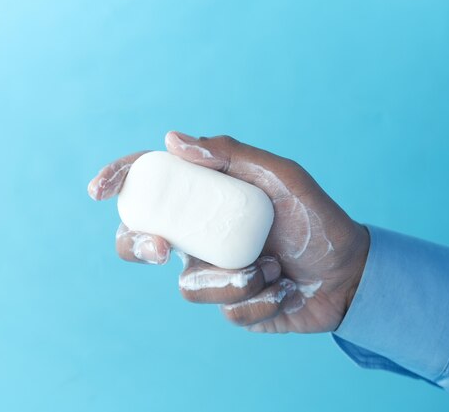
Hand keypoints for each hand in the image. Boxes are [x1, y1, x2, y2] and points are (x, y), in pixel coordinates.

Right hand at [88, 132, 368, 332]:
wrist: (348, 272)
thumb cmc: (315, 218)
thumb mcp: (281, 176)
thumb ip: (232, 154)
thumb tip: (171, 140)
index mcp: (206, 200)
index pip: (151, 185)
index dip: (119, 182)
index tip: (100, 190)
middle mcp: (200, 235)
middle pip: (139, 240)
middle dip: (138, 246)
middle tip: (165, 248)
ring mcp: (211, 272)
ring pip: (188, 285)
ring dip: (234, 279)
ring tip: (274, 267)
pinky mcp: (228, 305)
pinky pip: (224, 309)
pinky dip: (258, 299)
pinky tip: (283, 289)